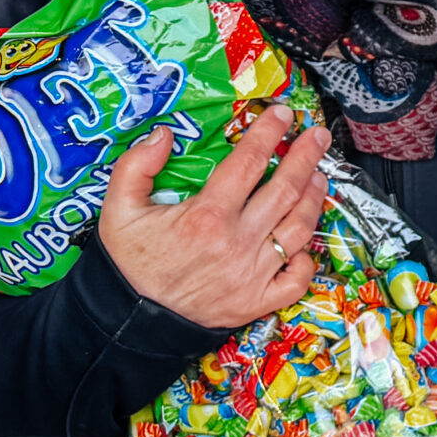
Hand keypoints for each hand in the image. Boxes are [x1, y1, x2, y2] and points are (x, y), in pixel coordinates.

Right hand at [99, 104, 329, 329]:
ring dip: (314, 199)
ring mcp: (253, 274)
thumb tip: (164, 134)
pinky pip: (297, 278)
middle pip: (286, 190)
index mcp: (206, 216)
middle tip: (317, 136)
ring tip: (319, 177)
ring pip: (299, 228)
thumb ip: (136, 166)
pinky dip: (308, 258)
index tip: (282, 115)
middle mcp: (237, 243)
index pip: (249, 162)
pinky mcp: (258, 301)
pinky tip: (307, 239)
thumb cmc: (129, 264)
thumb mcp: (118, 210)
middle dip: (307, 157)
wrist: (129, 321)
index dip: (269, 133)